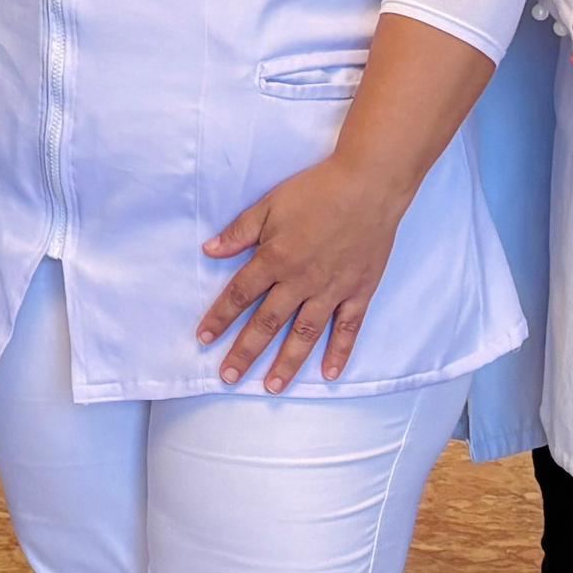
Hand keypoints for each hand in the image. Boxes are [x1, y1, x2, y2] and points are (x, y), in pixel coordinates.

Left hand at [197, 152, 410, 388]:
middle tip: (228, 376)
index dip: (220, 318)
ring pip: (305, 334)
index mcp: (275, 258)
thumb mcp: (269, 205)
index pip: (240, 294)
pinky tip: (329, 373)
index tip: (204, 339)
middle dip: (245, 351)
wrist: (368, 185)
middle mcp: (300, 281)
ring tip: (271, 387)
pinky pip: (348, 328)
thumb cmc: (317, 190)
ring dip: (287, 362)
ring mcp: (332, 290)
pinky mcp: (359, 292)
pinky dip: (339, 352)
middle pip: (267, 323)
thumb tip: (209, 250)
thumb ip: (239, 232)